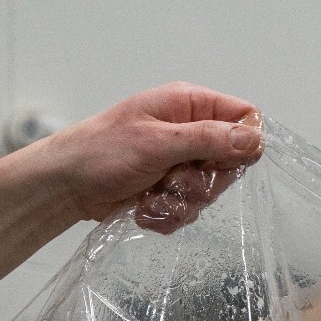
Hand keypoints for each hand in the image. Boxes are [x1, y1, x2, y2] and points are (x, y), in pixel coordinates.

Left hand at [50, 82, 262, 232]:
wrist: (67, 185)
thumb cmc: (103, 152)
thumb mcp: (157, 142)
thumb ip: (206, 140)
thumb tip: (254, 138)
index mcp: (188, 105)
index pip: (241, 117)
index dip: (243, 143)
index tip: (225, 164)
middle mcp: (188, 133)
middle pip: (228, 163)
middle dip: (203, 182)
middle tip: (175, 179)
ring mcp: (178, 165)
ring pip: (207, 193)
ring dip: (180, 202)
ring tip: (151, 194)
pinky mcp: (168, 192)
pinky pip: (186, 211)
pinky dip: (166, 215)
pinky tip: (144, 208)